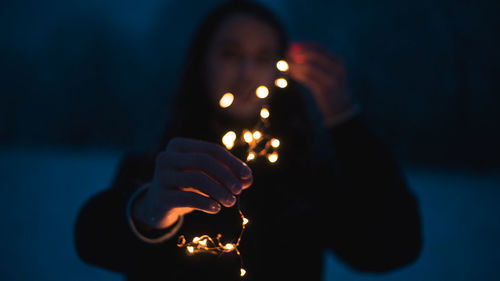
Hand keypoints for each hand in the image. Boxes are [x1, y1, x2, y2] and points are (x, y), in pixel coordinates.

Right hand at [132, 137, 252, 228]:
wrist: (158, 205)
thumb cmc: (187, 186)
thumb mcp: (207, 177)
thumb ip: (228, 175)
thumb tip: (248, 179)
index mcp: (178, 145)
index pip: (212, 150)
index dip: (232, 162)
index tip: (247, 176)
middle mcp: (166, 157)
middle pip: (204, 161)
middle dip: (226, 175)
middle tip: (239, 190)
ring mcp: (161, 176)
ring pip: (197, 178)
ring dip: (219, 191)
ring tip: (231, 202)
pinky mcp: (160, 196)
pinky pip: (189, 198)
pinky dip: (207, 203)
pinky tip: (216, 208)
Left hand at [287, 42, 354, 123]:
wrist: (340, 108)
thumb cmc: (330, 88)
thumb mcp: (328, 72)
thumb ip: (316, 62)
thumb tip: (295, 52)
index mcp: (338, 61)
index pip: (319, 48)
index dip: (303, 45)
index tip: (291, 46)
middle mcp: (336, 68)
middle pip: (314, 55)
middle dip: (298, 53)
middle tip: (286, 54)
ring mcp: (331, 79)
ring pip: (309, 67)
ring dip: (295, 65)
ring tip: (286, 65)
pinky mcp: (324, 90)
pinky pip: (307, 79)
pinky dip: (297, 74)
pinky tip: (292, 73)